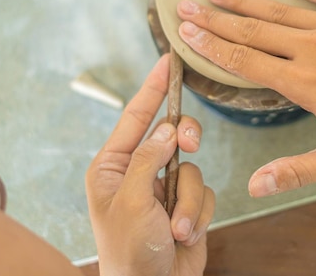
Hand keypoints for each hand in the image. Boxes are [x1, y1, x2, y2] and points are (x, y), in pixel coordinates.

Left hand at [85, 54, 214, 275]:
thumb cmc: (127, 253)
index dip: (152, 88)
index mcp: (112, 167)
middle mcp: (138, 172)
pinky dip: (197, 213)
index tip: (167, 61)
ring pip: (192, 168)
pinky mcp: (185, 204)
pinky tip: (183, 235)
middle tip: (190, 144)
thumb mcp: (130, 202)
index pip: (134, 117)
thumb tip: (166, 128)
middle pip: (172, 135)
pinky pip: (203, 192)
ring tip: (175, 229)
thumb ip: (148, 159)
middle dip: (184, 143)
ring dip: (187, 202)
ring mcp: (163, 188)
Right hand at [176, 0, 315, 196]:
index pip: (244, 62)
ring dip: (245, 0)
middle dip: (214, 19)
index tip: (185, 33)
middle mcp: (313, 50)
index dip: (211, 47)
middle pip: (253, 32)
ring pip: (280, 10)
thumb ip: (295, 171)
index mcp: (304, 84)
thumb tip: (252, 187)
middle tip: (184, 5)